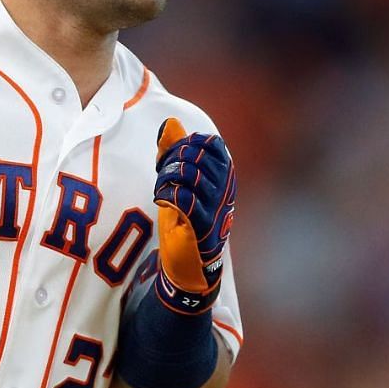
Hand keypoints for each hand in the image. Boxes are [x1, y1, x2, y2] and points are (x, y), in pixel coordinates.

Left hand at [153, 118, 235, 312]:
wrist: (189, 265)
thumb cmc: (185, 220)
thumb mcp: (180, 182)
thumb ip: (175, 152)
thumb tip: (171, 123)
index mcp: (224, 176)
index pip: (211, 144)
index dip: (186, 143)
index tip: (171, 157)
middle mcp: (225, 189)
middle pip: (197, 155)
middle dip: (173, 159)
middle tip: (164, 175)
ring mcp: (216, 207)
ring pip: (188, 174)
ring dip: (167, 178)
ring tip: (163, 190)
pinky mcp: (201, 226)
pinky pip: (183, 199)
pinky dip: (167, 196)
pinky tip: (163, 202)